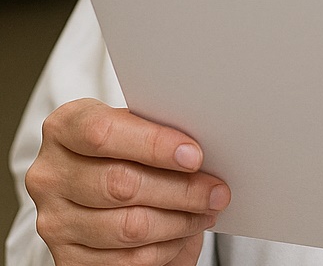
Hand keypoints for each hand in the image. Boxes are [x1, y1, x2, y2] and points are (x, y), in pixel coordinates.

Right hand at [25, 98, 229, 265]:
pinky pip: (124, 261)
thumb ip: (156, 130)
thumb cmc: (128, 146)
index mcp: (64, 128)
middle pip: (119, 185)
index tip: (195, 155)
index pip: (102, 133)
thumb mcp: (136, 126)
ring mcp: (54, 221)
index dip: (153, 144)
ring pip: (126, 228)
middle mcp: (50, 175)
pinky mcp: (67, 259)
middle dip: (180, 190)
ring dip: (178, 221)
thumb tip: (200, 149)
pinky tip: (184, 232)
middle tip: (217, 190)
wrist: (103, 184)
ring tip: (207, 209)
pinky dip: (164, 248)